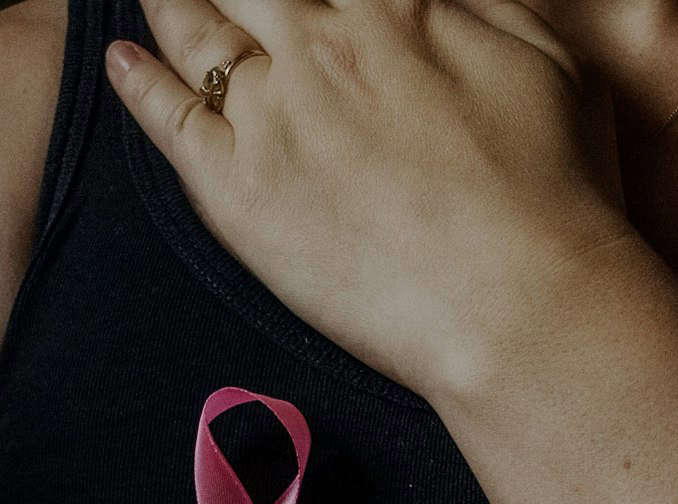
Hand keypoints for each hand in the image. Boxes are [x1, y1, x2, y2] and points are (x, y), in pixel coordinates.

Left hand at [106, 0, 637, 400]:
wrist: (519, 301)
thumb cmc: (556, 191)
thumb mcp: (544, 57)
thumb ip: (476, 5)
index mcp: (395, 8)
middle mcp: (321, 47)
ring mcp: (271, 115)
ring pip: (198, 33)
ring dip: (173, 2)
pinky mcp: (235, 190)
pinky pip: (168, 118)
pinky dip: (137, 80)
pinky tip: (121, 56)